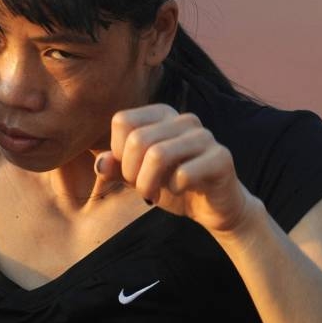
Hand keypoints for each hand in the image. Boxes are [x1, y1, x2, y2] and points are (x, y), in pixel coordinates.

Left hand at [95, 104, 256, 234]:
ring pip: (158, 155)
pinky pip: (183, 174)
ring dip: (148, 184)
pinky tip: (180, 191)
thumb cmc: (171, 187)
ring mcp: (204, 136)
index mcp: (162, 114)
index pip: (123, 121)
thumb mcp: (137, 178)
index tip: (131, 172)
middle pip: (137, 140)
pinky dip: (174, 189)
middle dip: (132, 173)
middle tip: (142, 189)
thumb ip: (116, 168)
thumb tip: (101, 164)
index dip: (119, 153)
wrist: (212, 208)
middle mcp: (184, 119)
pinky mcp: (220, 157)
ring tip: (153, 195)